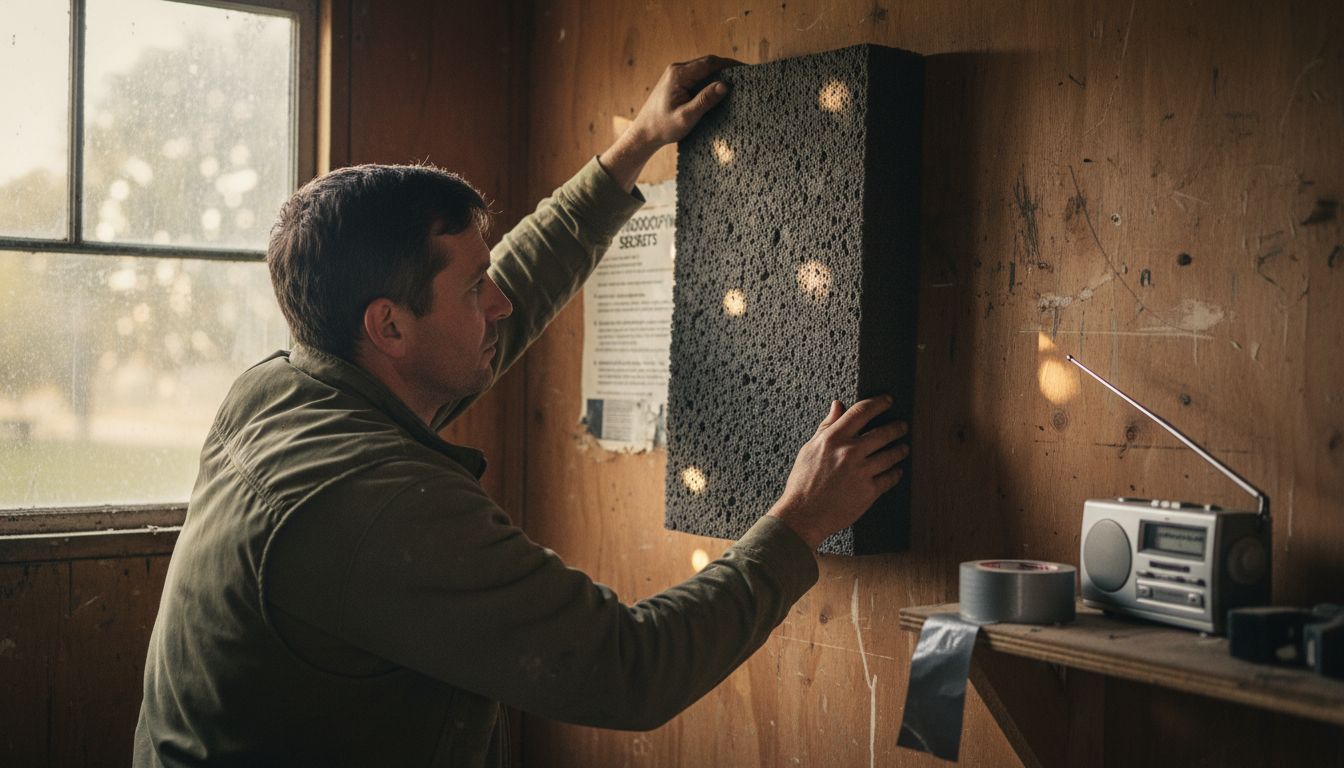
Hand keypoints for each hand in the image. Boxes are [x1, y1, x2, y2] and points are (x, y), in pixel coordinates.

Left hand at [598, 55, 738, 190]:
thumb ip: (705, 100)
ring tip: (738, 83)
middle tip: (747, 78)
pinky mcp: (678, 81)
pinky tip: (722, 90)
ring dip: (720, 74)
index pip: (710, 63)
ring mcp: (677, 74)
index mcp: (679, 74)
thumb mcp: (686, 117)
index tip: (747, 70)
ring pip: (704, 69)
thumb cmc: (663, 127)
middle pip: (708, 63)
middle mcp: (677, 69)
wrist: (644, 133)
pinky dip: (711, 80)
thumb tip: (725, 85)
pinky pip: (699, 76)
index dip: (730, 65)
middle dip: (727, 68)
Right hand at [766, 397, 909, 548]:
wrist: (803, 515)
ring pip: (891, 455)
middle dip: (897, 427)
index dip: (878, 403)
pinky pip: (890, 478)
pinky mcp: (869, 491)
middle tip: (903, 426)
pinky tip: (897, 470)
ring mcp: (862, 472)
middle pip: (883, 433)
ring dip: (900, 450)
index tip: (887, 401)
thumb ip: (827, 426)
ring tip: (904, 448)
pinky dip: (896, 473)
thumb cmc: (803, 482)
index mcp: (834, 438)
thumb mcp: (810, 448)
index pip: (861, 411)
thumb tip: (837, 405)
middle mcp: (850, 452)